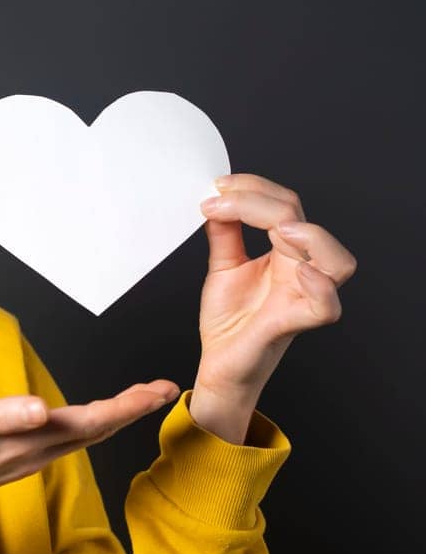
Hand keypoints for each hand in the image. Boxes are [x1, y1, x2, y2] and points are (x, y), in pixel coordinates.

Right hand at [0, 379, 179, 553]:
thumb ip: (1, 416)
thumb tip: (41, 409)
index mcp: (27, 440)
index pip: (90, 420)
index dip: (128, 404)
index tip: (162, 389)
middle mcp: (34, 453)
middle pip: (95, 430)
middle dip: (132, 409)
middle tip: (165, 388)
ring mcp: (25, 460)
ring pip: (82, 438)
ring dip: (114, 418)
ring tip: (138, 399)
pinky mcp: (13, 460)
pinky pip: (64, 442)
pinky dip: (88, 426)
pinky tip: (87, 420)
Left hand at [195, 172, 356, 401]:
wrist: (219, 366)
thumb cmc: (229, 323)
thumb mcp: (223, 267)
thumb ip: (226, 233)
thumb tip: (220, 198)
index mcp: (285, 254)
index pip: (284, 207)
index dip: (253, 189)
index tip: (217, 187)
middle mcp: (300, 271)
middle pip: (302, 221)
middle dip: (262, 201)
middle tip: (222, 200)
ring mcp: (302, 297)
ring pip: (337, 262)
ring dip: (311, 238)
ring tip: (276, 230)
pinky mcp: (295, 323)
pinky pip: (326, 306)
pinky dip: (318, 285)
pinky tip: (297, 271)